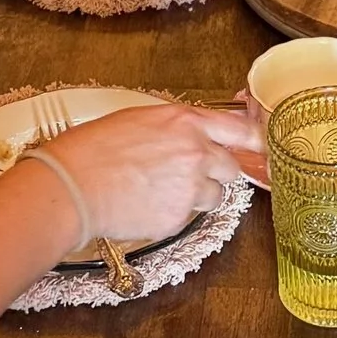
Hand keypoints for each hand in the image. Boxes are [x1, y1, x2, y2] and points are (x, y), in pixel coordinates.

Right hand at [47, 102, 260, 246]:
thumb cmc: (95, 148)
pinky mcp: (179, 218)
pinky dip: (175, 214)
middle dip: (216, 172)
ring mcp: (190, 187)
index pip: (238, 129)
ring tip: (162, 192)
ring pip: (215, 196)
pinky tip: (148, 206)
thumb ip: (175, 127)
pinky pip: (190, 217)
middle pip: (231, 167)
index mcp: (186, 122)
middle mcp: (196, 152)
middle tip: (189, 174)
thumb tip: (191, 135)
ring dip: (197, 196)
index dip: (253, 140)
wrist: (74, 186)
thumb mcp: (140, 120)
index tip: (262, 147)